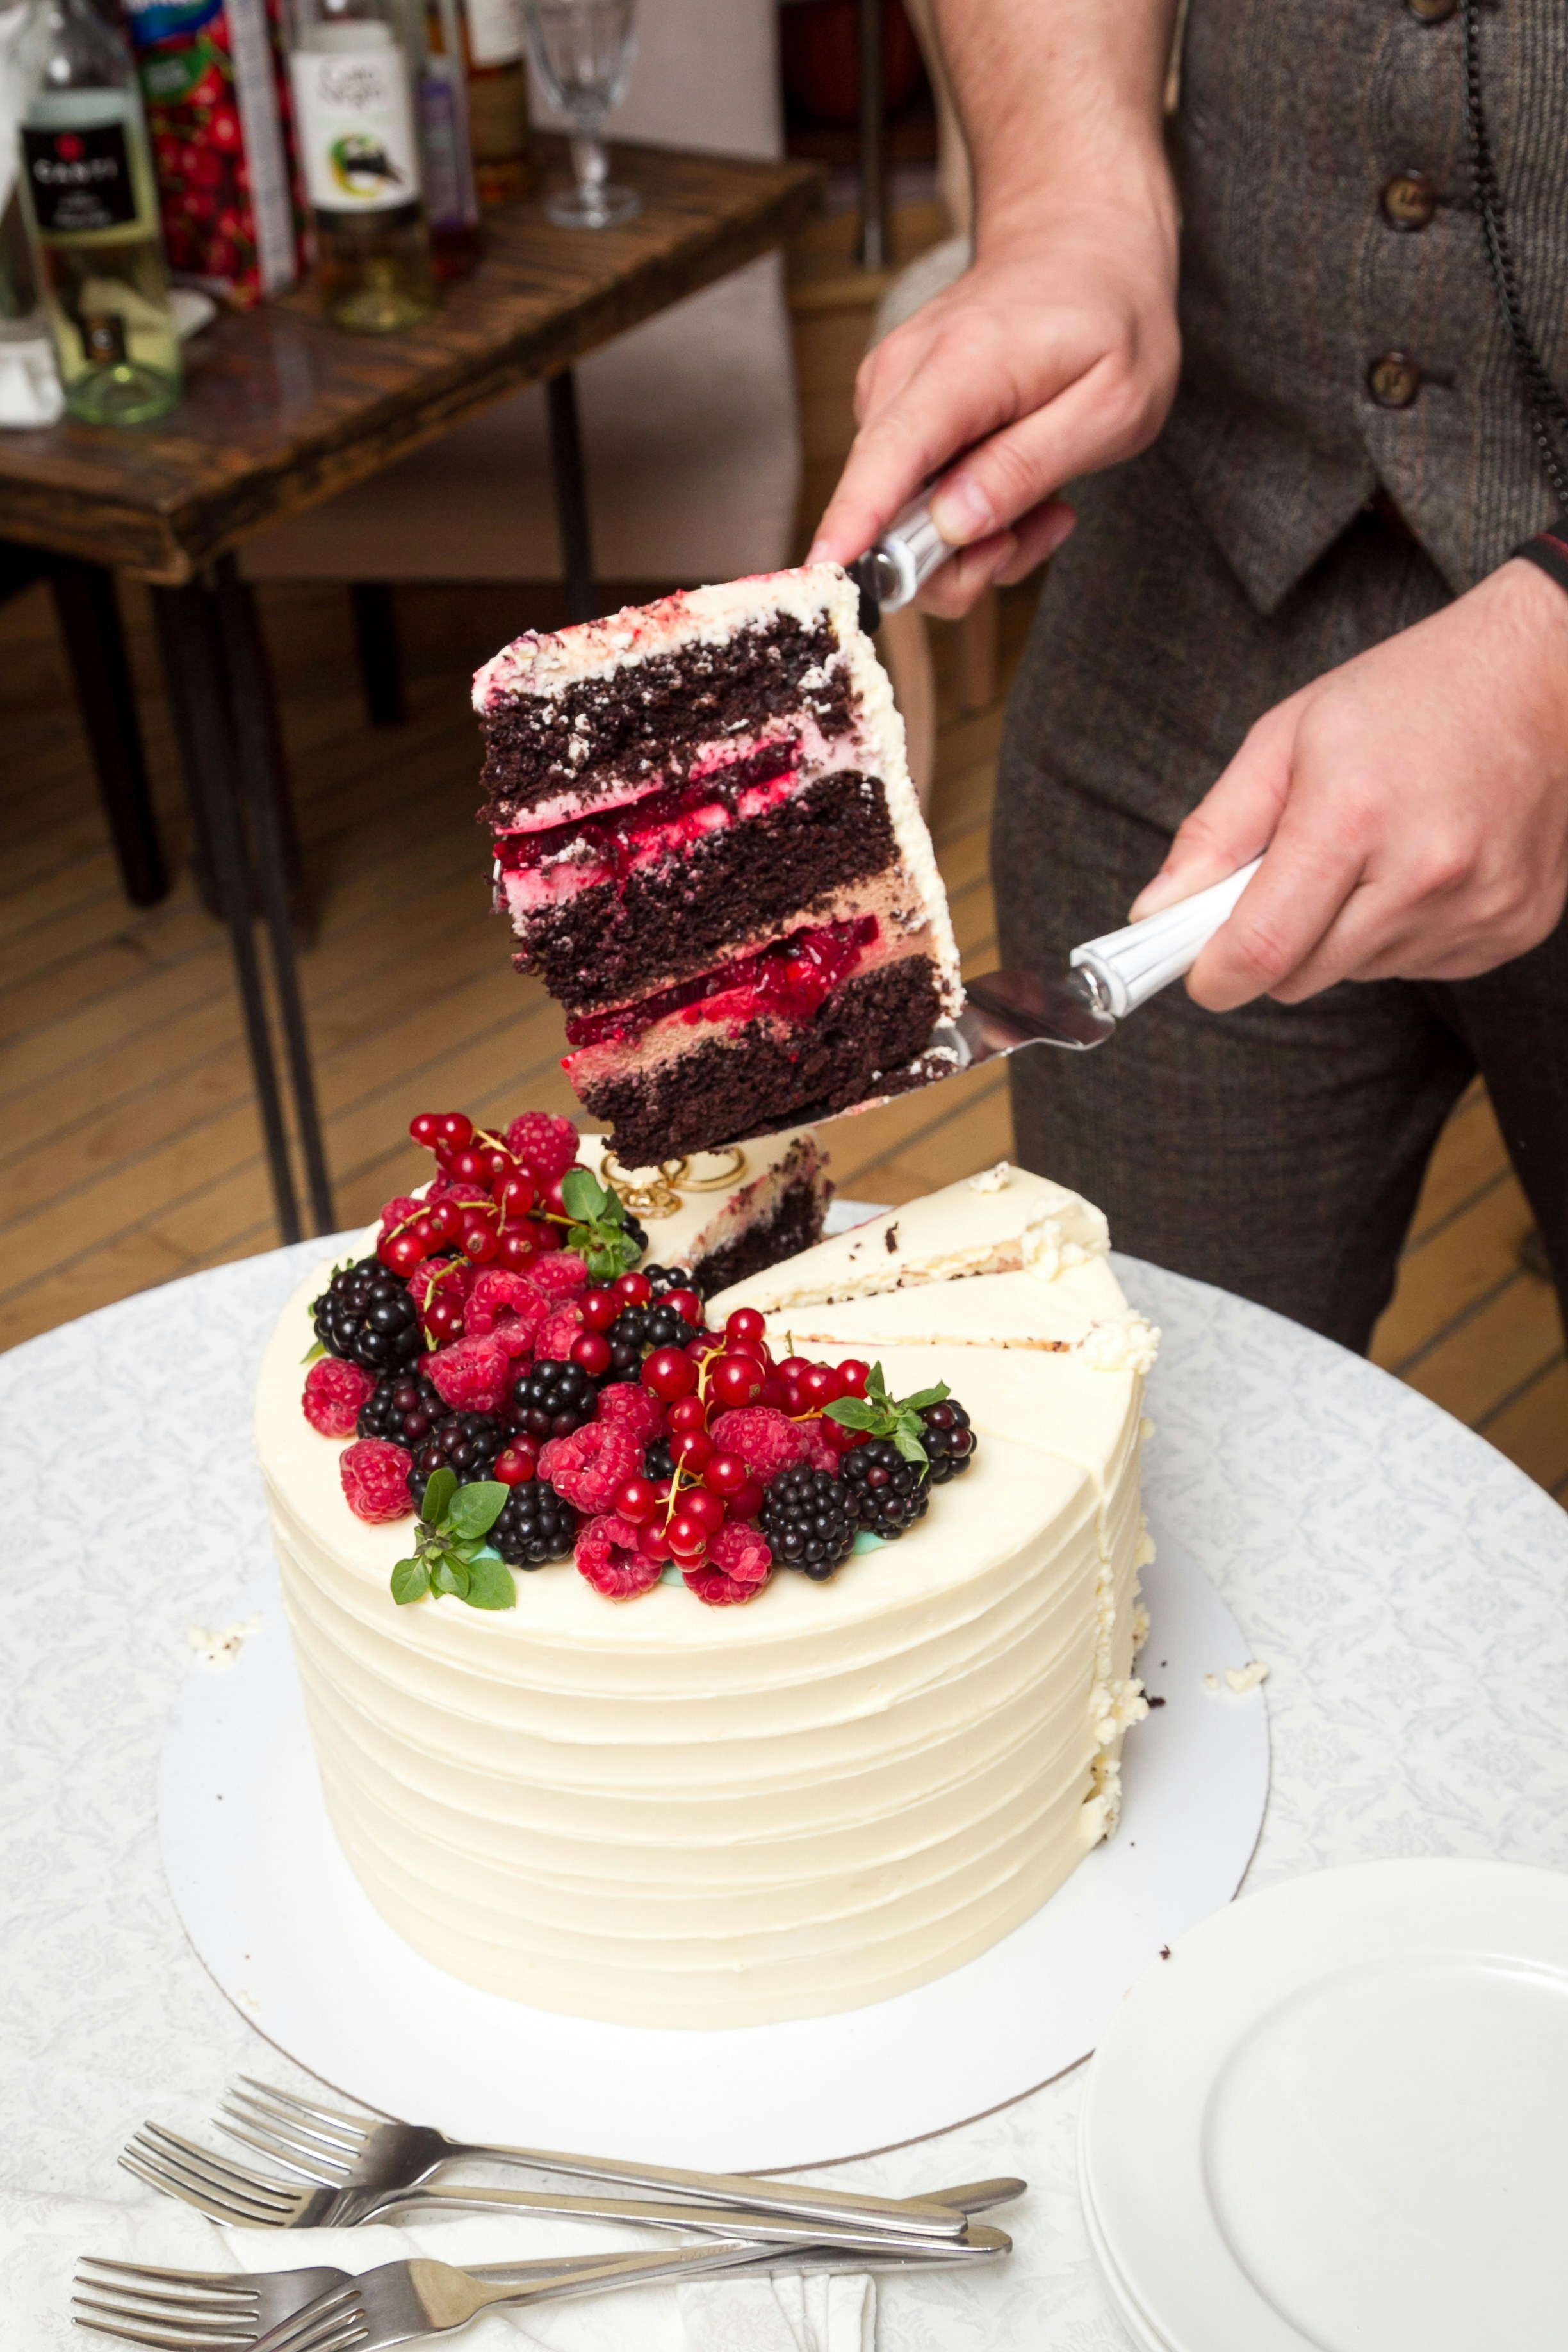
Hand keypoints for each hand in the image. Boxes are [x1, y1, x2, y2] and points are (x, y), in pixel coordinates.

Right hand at [808, 196, 1179, 617]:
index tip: (823, 579)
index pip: (888, 460)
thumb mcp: (1113, 405)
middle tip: (1035, 530)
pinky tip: (1014, 475)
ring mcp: (890, 392)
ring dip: (972, 541)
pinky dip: (964, 512)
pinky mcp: (893, 412)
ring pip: (899, 518)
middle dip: (957, 561)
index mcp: (960, 367)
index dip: (855, 528)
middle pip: (886, 514)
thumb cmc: (1111, 318)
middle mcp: (904, 376)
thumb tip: (951, 525)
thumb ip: (1028, 467)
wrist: (1082, 242)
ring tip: (1040, 499)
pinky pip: (911, 497)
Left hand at [1130, 559, 1567, 1006]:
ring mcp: (1477, 907)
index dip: (1215, 975)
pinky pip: (1417, 967)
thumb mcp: (1288, 736)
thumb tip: (1155, 913)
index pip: (1263, 949)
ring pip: (1358, 974)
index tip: (1200, 971)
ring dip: (1342, 933)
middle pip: (1302, 976)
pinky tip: (1422, 866)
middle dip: (1277, 943)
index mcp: (1353, 816)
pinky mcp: (1512, 928)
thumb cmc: (1409, 696)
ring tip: (1374, 852)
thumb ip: (1216, 831)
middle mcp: (1423, 873)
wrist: (1547, 677)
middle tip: (1292, 876)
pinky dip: (1400, 932)